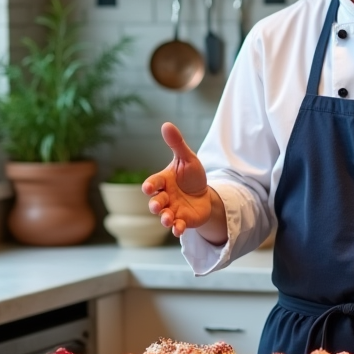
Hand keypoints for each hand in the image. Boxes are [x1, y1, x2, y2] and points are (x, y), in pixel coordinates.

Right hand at [144, 122, 215, 237]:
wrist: (205, 195)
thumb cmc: (192, 175)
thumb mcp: (187, 158)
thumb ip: (177, 144)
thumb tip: (166, 124)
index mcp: (164, 181)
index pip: (154, 182)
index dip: (150, 185)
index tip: (148, 188)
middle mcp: (165, 196)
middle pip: (156, 202)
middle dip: (155, 204)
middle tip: (157, 206)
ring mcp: (172, 210)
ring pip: (164, 216)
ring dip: (164, 219)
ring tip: (167, 219)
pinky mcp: (181, 220)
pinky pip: (177, 226)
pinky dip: (177, 229)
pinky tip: (178, 229)